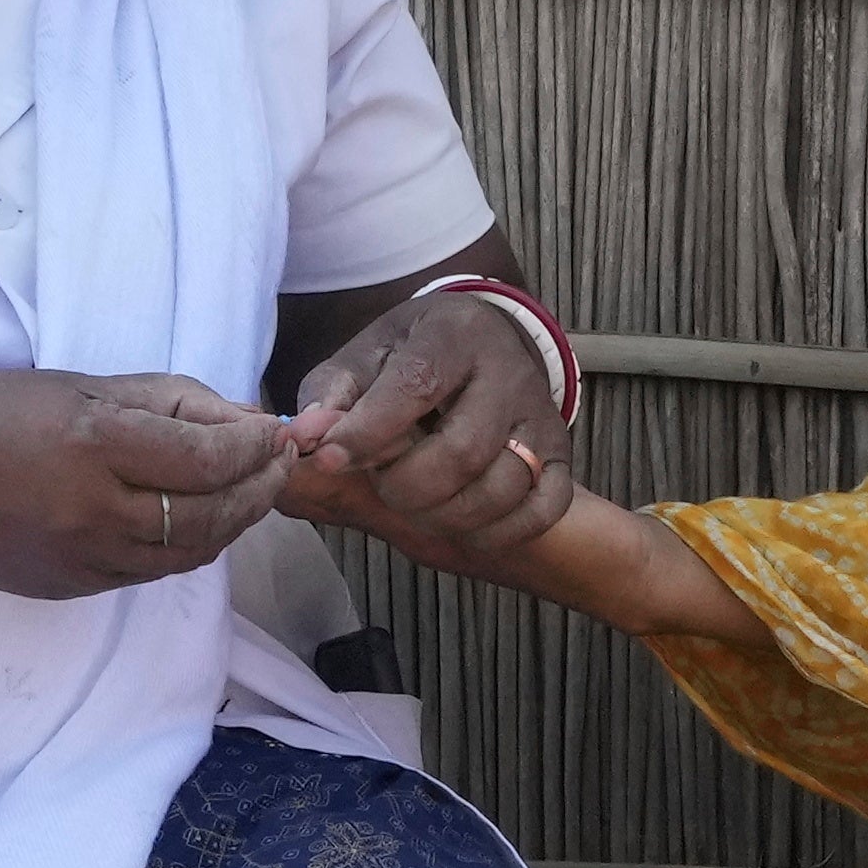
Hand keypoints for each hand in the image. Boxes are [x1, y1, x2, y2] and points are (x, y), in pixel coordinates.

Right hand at [0, 370, 295, 602]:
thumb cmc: (1, 413)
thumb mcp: (86, 387)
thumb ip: (172, 401)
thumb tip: (248, 419)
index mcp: (95, 444)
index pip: (206, 457)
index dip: (253, 447)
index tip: (274, 432)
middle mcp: (95, 509)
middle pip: (210, 513)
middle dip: (259, 488)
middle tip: (281, 465)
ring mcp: (86, 557)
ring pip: (192, 552)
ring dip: (235, 523)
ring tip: (253, 492)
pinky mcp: (77, 586)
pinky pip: (156, 571)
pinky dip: (193, 546)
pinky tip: (205, 520)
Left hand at [275, 288, 572, 573]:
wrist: (482, 346)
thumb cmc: (410, 358)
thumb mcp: (364, 358)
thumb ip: (330, 397)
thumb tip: (306, 438)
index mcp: (455, 335)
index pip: (415, 386)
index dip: (369, 434)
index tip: (331, 460)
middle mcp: (510, 372)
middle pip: (461, 452)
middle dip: (405, 486)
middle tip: (382, 483)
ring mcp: (542, 419)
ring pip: (500, 490)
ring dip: (443, 515)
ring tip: (415, 502)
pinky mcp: (561, 458)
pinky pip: (539, 513)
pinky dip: (494, 533)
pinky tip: (460, 521)